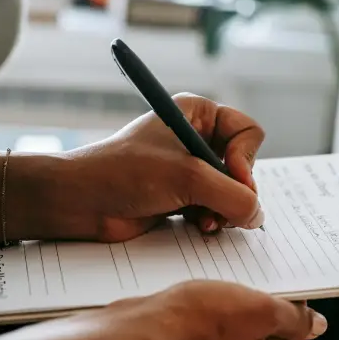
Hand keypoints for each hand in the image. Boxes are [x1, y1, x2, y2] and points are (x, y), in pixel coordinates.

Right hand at [3, 280, 327, 339]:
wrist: (138, 335)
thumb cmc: (197, 321)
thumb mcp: (259, 309)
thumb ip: (293, 318)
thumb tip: (318, 326)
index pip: (293, 334)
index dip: (293, 305)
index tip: (284, 281)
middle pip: (262, 332)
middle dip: (260, 303)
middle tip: (252, 276)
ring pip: (233, 329)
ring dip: (233, 304)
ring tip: (224, 281)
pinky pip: (207, 331)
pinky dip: (208, 312)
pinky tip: (199, 294)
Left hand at [11, 93, 265, 242]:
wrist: (81, 202)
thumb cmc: (125, 173)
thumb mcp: (187, 177)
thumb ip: (232, 195)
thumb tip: (257, 215)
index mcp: (199, 114)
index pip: (248, 132)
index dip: (246, 158)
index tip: (231, 177)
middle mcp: (198, 137)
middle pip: (244, 165)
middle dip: (235, 190)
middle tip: (222, 207)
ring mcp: (191, 168)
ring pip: (233, 190)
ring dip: (225, 209)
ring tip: (207, 221)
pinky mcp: (184, 194)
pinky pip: (217, 206)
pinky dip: (214, 218)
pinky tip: (199, 225)